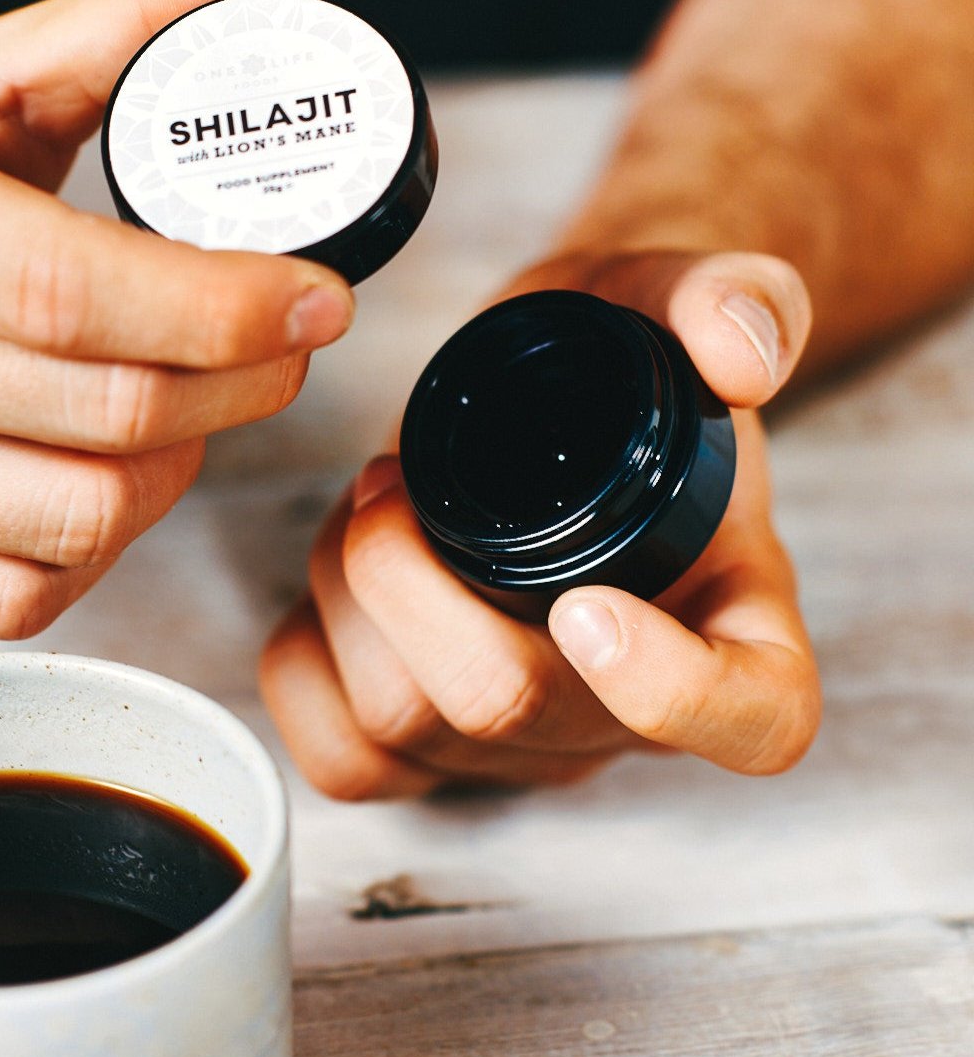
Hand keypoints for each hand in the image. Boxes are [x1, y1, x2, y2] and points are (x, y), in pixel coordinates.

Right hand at [0, 0, 352, 635]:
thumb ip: (139, 20)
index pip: (75, 291)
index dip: (227, 308)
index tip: (317, 300)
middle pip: (108, 414)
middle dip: (240, 384)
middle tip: (279, 345)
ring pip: (84, 518)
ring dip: (179, 463)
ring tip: (189, 402)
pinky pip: (22, 595)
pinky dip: (100, 544)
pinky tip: (105, 476)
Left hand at [260, 250, 820, 797]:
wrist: (543, 406)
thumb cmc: (613, 373)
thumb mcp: (675, 306)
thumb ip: (732, 301)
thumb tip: (741, 356)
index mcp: (733, 626)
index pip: (752, 722)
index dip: (674, 694)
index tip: (587, 602)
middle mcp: (625, 712)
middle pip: (507, 709)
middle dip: (411, 585)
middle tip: (391, 485)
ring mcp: (521, 746)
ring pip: (400, 725)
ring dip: (348, 596)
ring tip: (371, 508)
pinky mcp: (429, 754)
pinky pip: (342, 755)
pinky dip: (305, 662)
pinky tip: (337, 585)